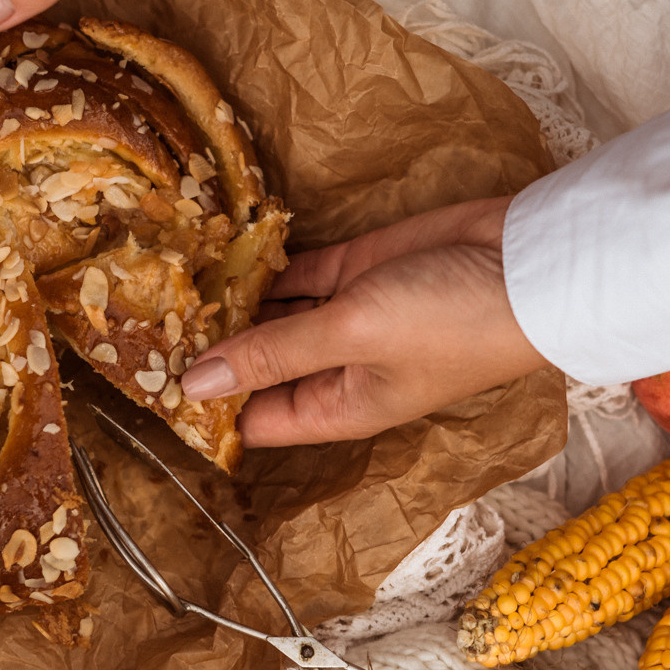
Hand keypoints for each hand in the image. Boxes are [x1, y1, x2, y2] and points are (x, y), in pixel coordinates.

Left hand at [180, 198, 552, 446]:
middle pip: (256, 366)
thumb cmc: (453, 318)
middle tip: (138, 315)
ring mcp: (346, 316)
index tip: (144, 377)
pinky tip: (215, 249)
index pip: (254, 420)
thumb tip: (196, 386)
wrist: (531, 263)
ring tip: (165, 278)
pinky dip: (262, 261)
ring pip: (271, 313)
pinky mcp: (356, 268)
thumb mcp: (353, 335)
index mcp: (338, 407)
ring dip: (231, 299)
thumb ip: (273, 352)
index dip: (206, 404)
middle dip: (210, 346)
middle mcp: (337, 368)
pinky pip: (296, 271)